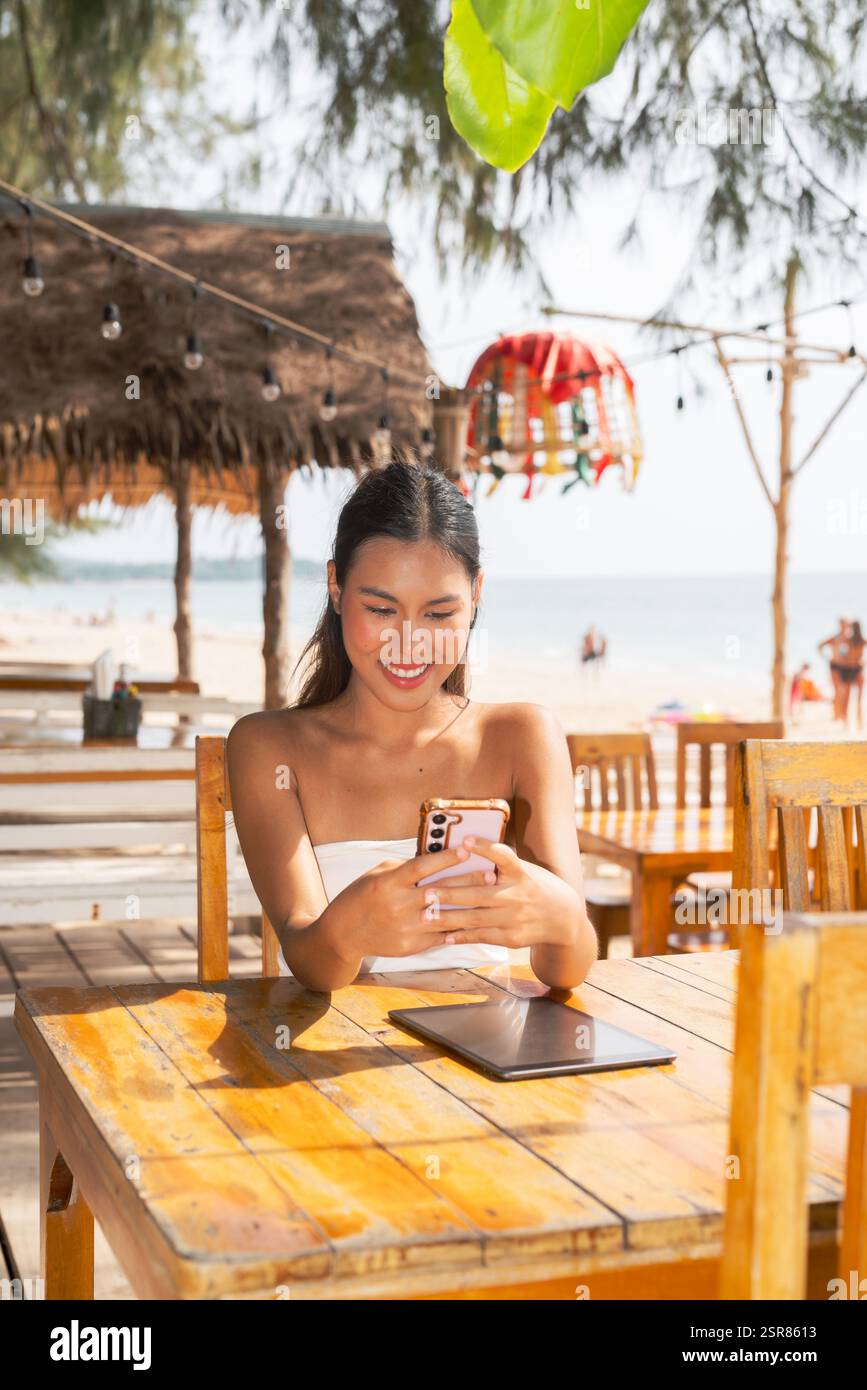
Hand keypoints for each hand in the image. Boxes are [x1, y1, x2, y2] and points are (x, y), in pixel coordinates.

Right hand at [323, 841, 497, 961]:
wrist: (344, 933)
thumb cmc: (362, 896)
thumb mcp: (378, 874)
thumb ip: (405, 867)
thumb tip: (435, 856)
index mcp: (388, 883)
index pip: (422, 867)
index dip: (446, 858)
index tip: (467, 849)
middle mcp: (397, 906)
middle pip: (439, 891)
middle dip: (468, 882)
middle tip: (491, 875)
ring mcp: (405, 928)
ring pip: (444, 916)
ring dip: (469, 907)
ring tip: (489, 898)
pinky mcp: (410, 946)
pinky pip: (439, 935)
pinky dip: (457, 927)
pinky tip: (475, 920)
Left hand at [421, 837, 582, 950]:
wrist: (564, 918)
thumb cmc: (536, 887)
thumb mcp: (525, 870)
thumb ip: (501, 864)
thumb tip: (466, 848)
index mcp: (521, 873)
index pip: (504, 856)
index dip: (486, 848)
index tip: (466, 841)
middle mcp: (518, 895)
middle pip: (479, 894)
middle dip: (450, 894)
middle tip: (425, 892)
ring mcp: (514, 918)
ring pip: (475, 918)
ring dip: (448, 918)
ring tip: (425, 916)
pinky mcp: (511, 937)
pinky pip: (482, 936)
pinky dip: (462, 936)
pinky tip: (444, 936)